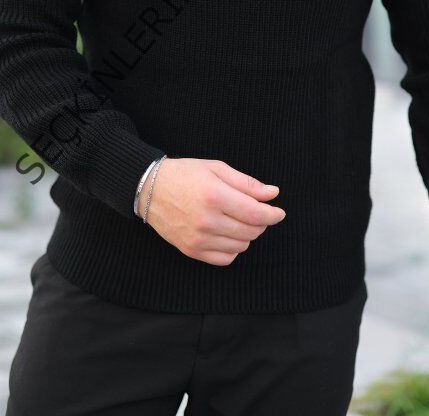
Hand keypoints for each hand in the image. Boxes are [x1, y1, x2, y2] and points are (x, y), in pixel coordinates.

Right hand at [139, 157, 285, 265]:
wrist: (150, 189)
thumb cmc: (185, 174)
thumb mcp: (216, 168)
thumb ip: (246, 183)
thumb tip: (273, 193)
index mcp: (214, 195)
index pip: (255, 213)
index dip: (272, 214)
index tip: (279, 212)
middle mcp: (207, 220)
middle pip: (251, 231)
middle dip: (261, 222)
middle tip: (256, 211)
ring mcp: (198, 238)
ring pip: (241, 246)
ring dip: (247, 235)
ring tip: (238, 220)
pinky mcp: (191, 250)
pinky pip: (225, 259)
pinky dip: (233, 249)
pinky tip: (228, 234)